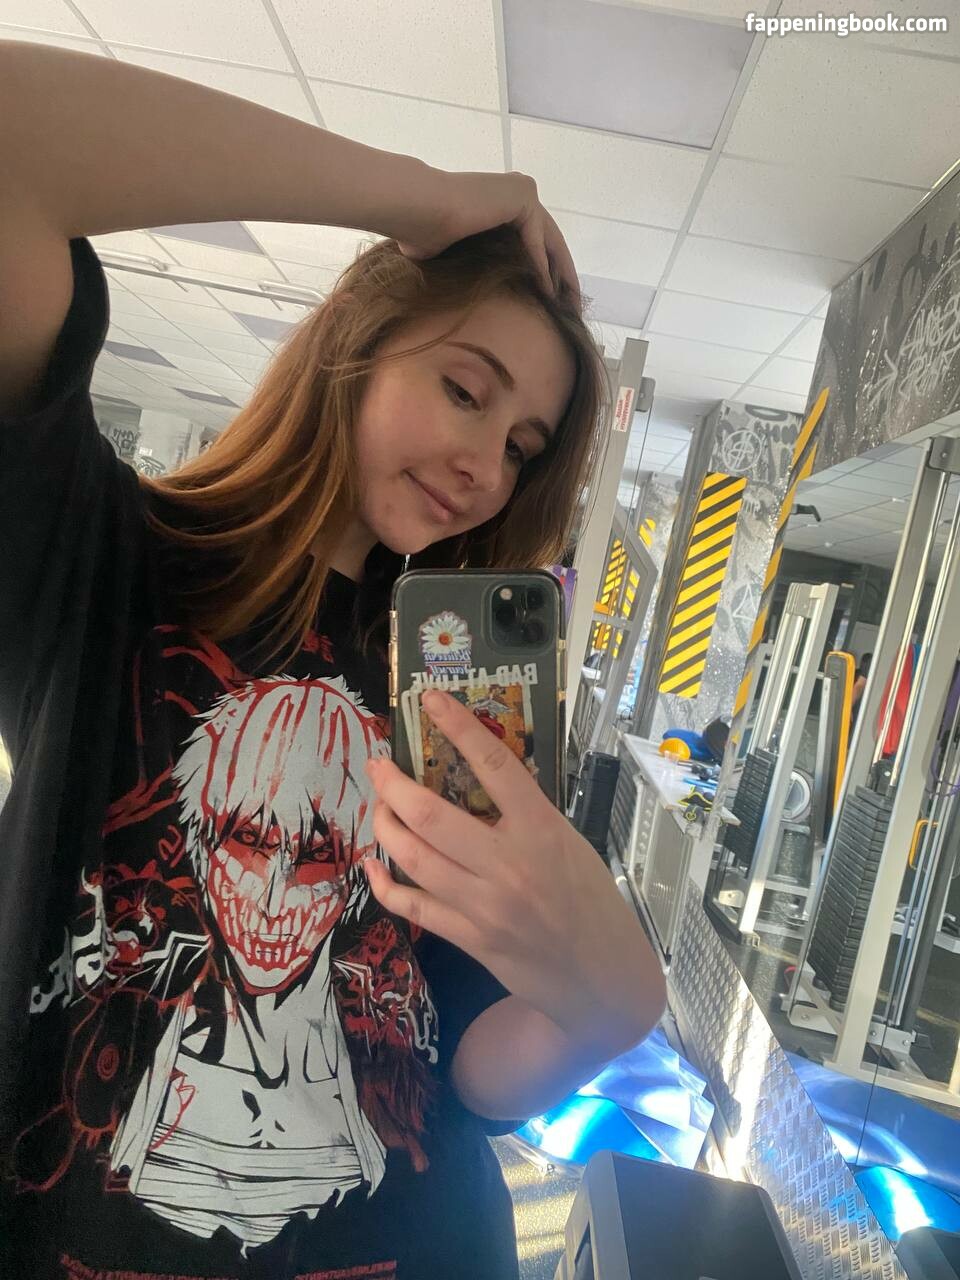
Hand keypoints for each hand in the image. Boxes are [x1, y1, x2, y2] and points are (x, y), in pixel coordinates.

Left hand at [364, 689, 662, 1055]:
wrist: (601, 978)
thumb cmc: (590, 900)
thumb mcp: (569, 843)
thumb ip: (526, 815)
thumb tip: (476, 780)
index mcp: (542, 831)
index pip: (494, 766)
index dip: (458, 726)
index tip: (430, 699)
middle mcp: (509, 865)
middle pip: (431, 817)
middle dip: (393, 785)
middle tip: (379, 765)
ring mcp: (484, 906)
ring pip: (413, 858)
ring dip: (385, 826)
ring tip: (379, 806)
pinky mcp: (469, 938)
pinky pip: (412, 906)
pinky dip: (385, 882)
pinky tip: (374, 864)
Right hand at [382, 168, 579, 307]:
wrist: (415, 210)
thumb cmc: (422, 233)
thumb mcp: (458, 254)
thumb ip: (479, 264)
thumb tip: (474, 296)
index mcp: (503, 204)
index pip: (536, 243)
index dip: (547, 274)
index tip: (552, 304)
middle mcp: (517, 193)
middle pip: (549, 243)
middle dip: (563, 278)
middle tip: (572, 309)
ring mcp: (522, 191)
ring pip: (549, 242)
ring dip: (561, 276)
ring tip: (567, 306)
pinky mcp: (522, 196)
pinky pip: (537, 240)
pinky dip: (543, 268)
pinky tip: (549, 295)